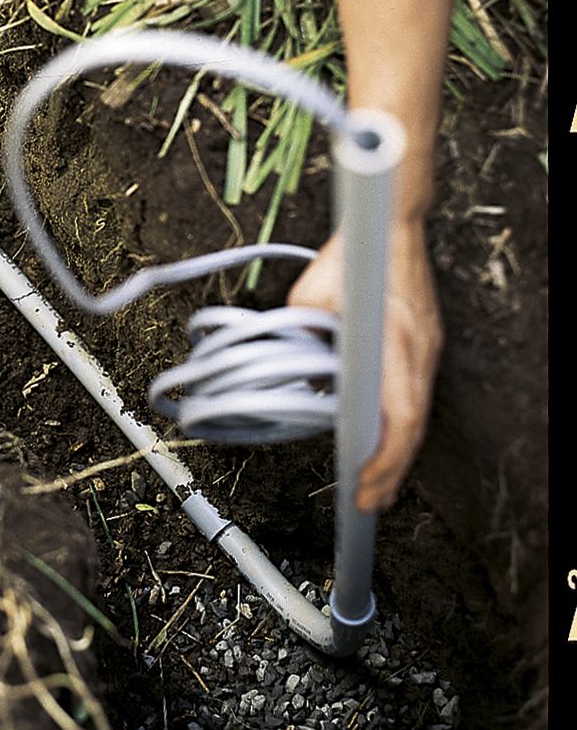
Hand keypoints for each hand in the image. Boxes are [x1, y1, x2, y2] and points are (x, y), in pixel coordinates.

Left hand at [287, 219, 442, 511]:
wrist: (391, 226)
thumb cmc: (352, 258)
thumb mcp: (307, 302)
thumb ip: (302, 344)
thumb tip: (301, 380)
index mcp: (392, 342)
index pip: (397, 418)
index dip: (383, 460)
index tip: (363, 486)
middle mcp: (418, 349)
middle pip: (413, 427)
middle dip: (391, 472)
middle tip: (369, 503)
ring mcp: (428, 347)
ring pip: (418, 414)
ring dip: (398, 452)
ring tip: (377, 484)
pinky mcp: (427, 343)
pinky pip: (416, 393)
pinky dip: (403, 423)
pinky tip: (386, 441)